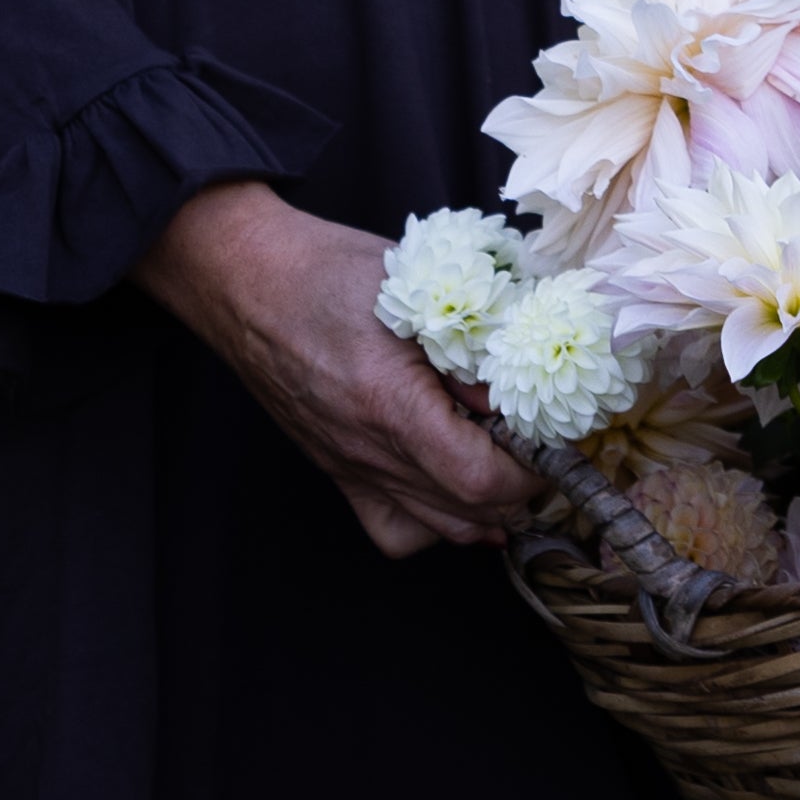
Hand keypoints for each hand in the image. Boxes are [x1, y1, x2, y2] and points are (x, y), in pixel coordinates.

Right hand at [133, 181, 538, 556]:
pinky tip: (451, 490)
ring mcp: (347, 467)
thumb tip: (523, 400)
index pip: (481, 480)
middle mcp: (366, 451)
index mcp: (391, 404)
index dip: (531, 472)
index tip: (553, 443)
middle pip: (466, 514)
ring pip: (434, 530)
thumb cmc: (329, 270)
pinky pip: (391, 528)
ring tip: (506, 469)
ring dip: (483, 511)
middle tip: (541, 449)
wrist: (247, 279)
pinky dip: (432, 522)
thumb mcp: (419, 290)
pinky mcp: (334, 469)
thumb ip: (474, 350)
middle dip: (519, 491)